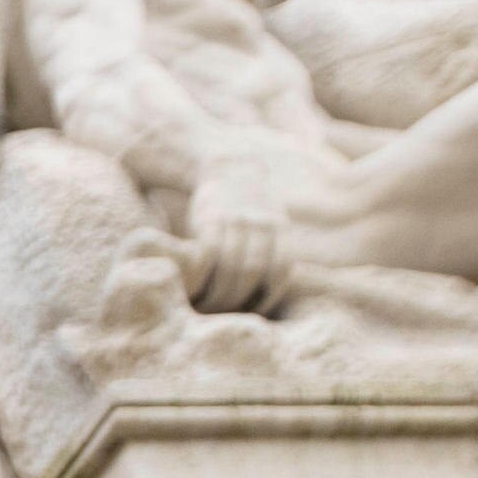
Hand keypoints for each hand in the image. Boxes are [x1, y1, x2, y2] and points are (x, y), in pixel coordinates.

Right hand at [174, 160, 290, 313]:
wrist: (228, 164)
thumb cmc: (249, 205)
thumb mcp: (273, 220)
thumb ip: (274, 250)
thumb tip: (268, 294)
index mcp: (281, 228)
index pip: (280, 272)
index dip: (268, 297)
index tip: (253, 311)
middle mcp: (262, 223)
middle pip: (252, 273)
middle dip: (237, 299)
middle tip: (223, 313)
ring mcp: (236, 220)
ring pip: (229, 268)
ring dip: (216, 294)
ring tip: (206, 305)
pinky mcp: (210, 218)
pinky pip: (208, 256)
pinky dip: (202, 276)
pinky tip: (196, 286)